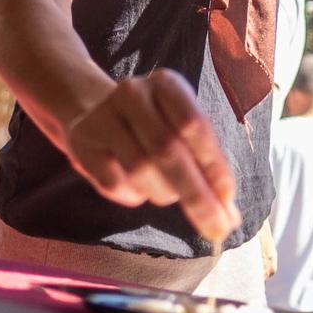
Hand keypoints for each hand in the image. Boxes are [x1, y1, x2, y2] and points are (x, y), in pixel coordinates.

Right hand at [62, 72, 239, 244]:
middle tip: (216, 228)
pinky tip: (139, 188)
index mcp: (166, 84)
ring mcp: (103, 117)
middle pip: (168, 150)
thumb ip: (206, 166)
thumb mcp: (181, 128)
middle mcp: (133, 93)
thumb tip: (230, 216)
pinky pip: (114, 183)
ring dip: (164, 193)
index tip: (228, 198)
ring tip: (168, 193)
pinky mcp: (82, 143)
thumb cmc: (152, 125)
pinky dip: (134, 195)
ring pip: (141, 169)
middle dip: (196, 195)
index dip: (214, 165)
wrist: (93, 110)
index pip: (194, 125)